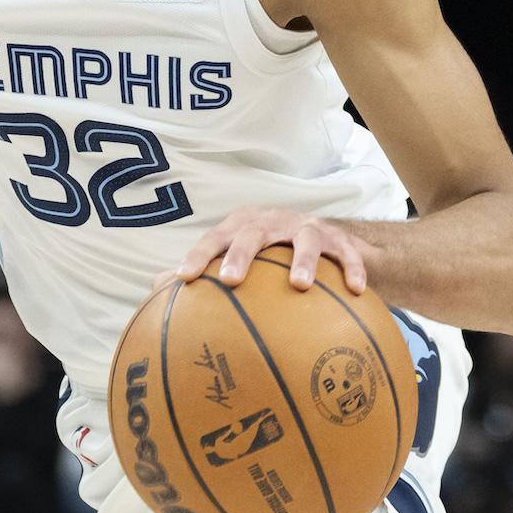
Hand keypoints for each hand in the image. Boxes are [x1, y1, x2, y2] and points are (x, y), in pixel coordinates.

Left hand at [169, 205, 370, 293]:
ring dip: (302, 260)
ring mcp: (307, 228)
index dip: (198, 255)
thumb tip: (155, 291)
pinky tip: (357, 291)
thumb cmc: (269, 253)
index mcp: (243, 226)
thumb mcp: (238, 257)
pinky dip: (353, 269)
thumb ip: (203, 272)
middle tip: (230, 280)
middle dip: (241, 254)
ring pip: (304, 238)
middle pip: (253, 233)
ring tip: (299, 285)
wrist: (324, 237)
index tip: (182, 278)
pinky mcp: (339, 240)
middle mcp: (273, 222)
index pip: (215, 238)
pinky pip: (347, 253)